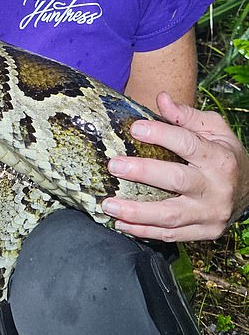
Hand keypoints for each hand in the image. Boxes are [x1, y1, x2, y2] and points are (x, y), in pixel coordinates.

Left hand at [101, 92, 248, 243]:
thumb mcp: (214, 130)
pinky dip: (144, 231)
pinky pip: (170, 236)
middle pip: (177, 180)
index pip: (188, 144)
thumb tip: (161, 99)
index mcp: (219, 159)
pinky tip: (121, 223)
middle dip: (143, 173)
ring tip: (109, 204)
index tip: (135, 128)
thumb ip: (186, 116)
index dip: (161, 135)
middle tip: (114, 166)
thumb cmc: (224, 156)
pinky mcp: (205, 232)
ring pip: (170, 216)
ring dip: (136, 212)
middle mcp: (217, 188)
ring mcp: (210, 214)